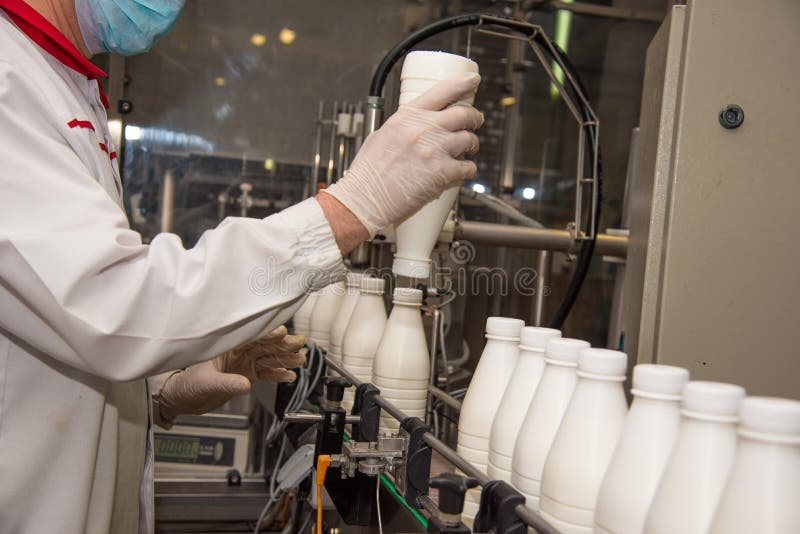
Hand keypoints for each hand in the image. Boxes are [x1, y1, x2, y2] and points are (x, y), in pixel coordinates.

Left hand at [156, 326, 305, 422]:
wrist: (182, 398)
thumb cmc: (186, 384)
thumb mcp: (204, 383)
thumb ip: (226, 383)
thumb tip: (245, 384)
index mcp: (227, 345)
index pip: (251, 336)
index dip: (267, 333)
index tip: (281, 332)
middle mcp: (238, 352)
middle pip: (265, 346)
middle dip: (283, 345)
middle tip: (300, 344)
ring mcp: (244, 363)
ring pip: (269, 358)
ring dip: (285, 359)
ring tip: (300, 359)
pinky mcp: (247, 375)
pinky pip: (266, 373)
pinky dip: (278, 375)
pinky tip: (289, 375)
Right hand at [321, 72, 482, 237]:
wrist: (365, 198)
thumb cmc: (368, 172)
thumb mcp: (380, 136)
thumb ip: (401, 127)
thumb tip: (414, 126)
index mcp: (407, 117)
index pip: (442, 91)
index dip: (463, 83)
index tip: (474, 80)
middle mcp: (423, 129)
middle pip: (463, 114)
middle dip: (474, 117)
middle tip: (475, 121)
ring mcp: (434, 150)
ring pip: (469, 139)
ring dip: (473, 144)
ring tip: (469, 149)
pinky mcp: (441, 172)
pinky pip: (468, 167)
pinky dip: (469, 169)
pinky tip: (464, 171)